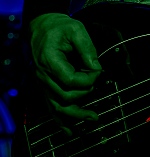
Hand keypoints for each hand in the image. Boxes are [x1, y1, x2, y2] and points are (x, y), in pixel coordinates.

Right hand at [29, 13, 101, 130]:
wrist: (42, 27)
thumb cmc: (59, 27)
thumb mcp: (76, 30)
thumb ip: (87, 48)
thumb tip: (97, 67)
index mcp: (50, 60)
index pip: (70, 79)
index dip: (88, 79)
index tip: (99, 72)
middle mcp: (44, 76)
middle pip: (64, 96)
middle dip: (85, 93)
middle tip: (98, 83)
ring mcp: (43, 83)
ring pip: (57, 106)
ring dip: (75, 115)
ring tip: (92, 118)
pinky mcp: (46, 86)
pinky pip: (52, 106)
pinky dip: (62, 119)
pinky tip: (71, 130)